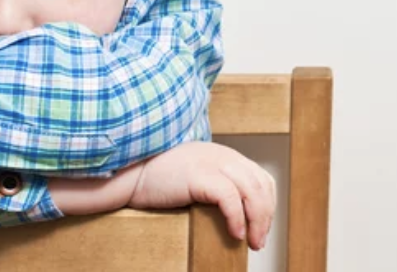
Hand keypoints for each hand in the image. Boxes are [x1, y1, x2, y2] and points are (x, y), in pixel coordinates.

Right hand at [130, 141, 275, 250]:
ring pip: (251, 190)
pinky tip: (235, 233)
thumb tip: (235, 217)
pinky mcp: (198, 174)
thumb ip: (214, 185)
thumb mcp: (194, 178)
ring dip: (257, 219)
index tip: (262, 227)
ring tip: (251, 241)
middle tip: (259, 241)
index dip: (267, 204)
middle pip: (259, 184)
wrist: (129, 174)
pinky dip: (237, 216)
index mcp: (223, 155)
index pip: (259, 177)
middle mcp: (222, 155)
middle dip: (265, 215)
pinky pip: (229, 196)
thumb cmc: (157, 182)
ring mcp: (211, 162)